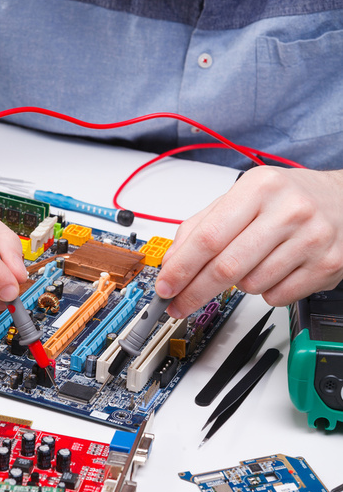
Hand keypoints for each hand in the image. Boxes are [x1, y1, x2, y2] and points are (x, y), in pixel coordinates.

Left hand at [155, 166, 342, 317]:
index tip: (165, 287)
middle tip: (179, 304)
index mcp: (260, 187)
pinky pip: (276, 297)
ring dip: (239, 285)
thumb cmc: (289, 200)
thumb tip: (173, 262)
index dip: (181, 268)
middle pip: (226, 267)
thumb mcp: (244, 197)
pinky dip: (266, 291)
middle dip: (195, 292)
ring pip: (250, 286)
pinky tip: (276, 270)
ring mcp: (311, 240)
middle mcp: (289, 211)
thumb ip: (203, 225)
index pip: (208, 237)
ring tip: (253, 263)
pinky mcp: (326, 266)